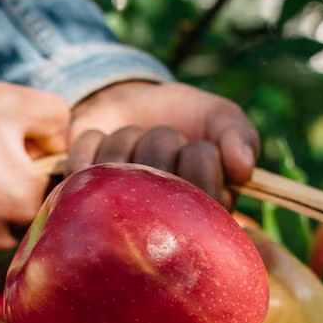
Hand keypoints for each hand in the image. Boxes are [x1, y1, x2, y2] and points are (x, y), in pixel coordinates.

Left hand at [66, 81, 259, 207]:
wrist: (134, 102)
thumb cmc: (185, 119)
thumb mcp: (220, 118)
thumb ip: (239, 135)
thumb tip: (243, 170)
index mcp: (198, 213)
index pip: (205, 192)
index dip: (200, 158)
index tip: (196, 145)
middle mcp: (156, 220)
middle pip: (160, 178)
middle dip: (161, 142)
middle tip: (163, 138)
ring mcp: (113, 210)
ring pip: (119, 168)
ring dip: (126, 138)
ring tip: (134, 139)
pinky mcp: (79, 194)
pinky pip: (81, 164)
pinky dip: (91, 140)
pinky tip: (102, 139)